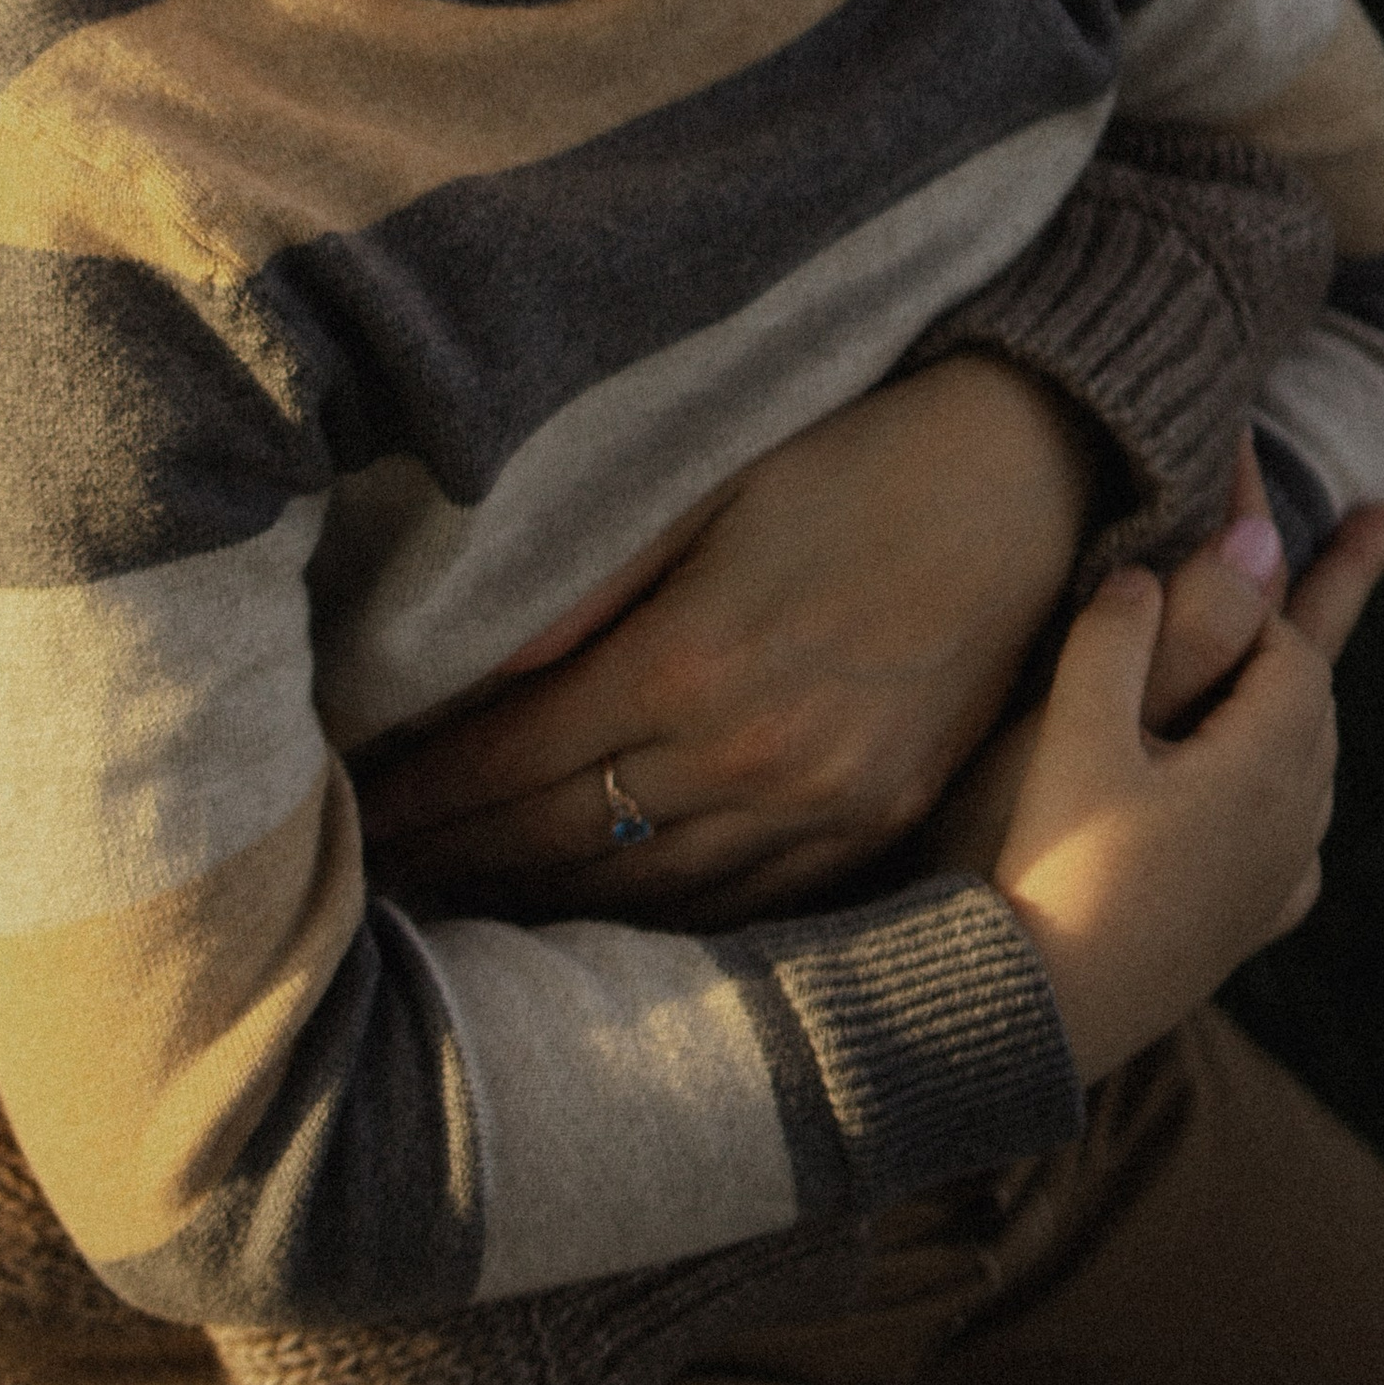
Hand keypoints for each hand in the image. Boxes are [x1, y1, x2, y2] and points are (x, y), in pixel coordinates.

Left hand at [357, 356, 1095, 927]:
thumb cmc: (851, 458)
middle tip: (374, 886)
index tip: (356, 815)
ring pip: (650, 896)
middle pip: (564, 842)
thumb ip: (597, 582)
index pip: (515, 758)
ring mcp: (824, 808)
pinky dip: (661, 924)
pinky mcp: (880, 828)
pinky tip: (601, 926)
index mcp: (691, 663)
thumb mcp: (711, 486)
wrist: (1028, 478)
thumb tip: (483, 661)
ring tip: (461, 916)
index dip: (427, 795)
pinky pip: (748, 907)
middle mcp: (753, 757)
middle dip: (460, 865)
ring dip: (545, 914)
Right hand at [991, 568, 1339, 1085]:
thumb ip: (1124, 634)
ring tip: (1267, 677)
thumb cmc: (1058, 862)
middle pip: (1312, 705)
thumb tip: (1171, 561)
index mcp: (1270, 763)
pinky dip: (1275, 794)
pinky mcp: (1248, 925)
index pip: (1293, 649)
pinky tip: (1249, 804)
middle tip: (1284, 574)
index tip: (1202, 562)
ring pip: (1306, 772)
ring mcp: (1278, 881)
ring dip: (1282, 714)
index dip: (1251, 595)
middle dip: (1283, 639)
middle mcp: (1296, 823)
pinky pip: (1288, 840)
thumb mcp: (1076, 731)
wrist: (1042, 1010)